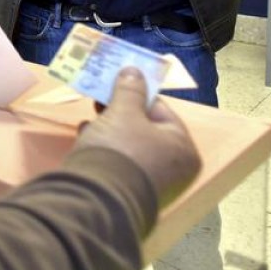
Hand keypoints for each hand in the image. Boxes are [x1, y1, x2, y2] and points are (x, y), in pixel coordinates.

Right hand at [72, 68, 200, 208]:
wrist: (98, 198)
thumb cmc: (120, 148)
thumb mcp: (123, 112)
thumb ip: (129, 89)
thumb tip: (134, 70)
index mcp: (183, 148)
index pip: (160, 110)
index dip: (136, 94)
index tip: (114, 85)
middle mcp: (176, 170)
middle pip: (145, 130)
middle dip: (120, 113)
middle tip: (99, 100)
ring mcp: (154, 186)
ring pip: (130, 147)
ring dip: (110, 131)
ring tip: (90, 121)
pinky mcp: (132, 195)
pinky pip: (120, 164)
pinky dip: (106, 151)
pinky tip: (87, 140)